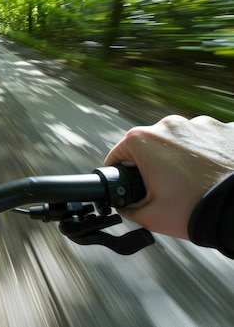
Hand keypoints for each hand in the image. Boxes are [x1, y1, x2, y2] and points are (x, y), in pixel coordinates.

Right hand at [104, 115, 233, 239]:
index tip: (129, 184)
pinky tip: (209, 175)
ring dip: (180, 159)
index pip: (118, 154)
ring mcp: (199, 124)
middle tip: (166, 190)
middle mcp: (169, 126)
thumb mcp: (150, 217)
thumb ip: (128, 209)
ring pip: (179, 143)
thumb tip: (124, 206)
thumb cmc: (200, 210)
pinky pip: (206, 140)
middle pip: (149, 146)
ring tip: (192, 184)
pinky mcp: (224, 129)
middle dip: (153, 166)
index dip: (120, 173)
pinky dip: (205, 155)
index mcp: (144, 140)